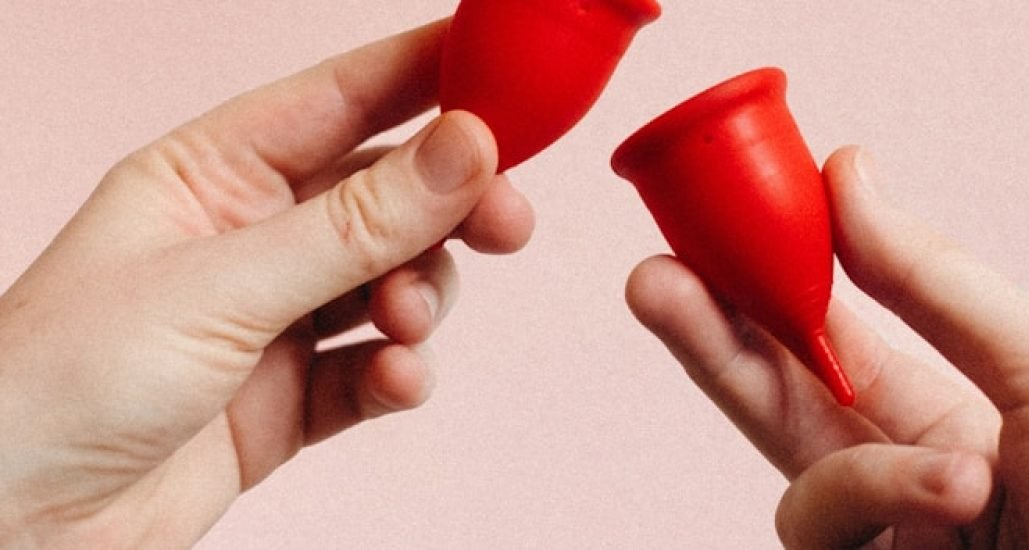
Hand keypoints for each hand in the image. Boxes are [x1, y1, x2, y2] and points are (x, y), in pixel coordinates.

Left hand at [0, 20, 533, 547]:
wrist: (12, 534)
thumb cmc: (61, 384)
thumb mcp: (222, 287)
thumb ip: (356, 224)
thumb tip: (464, 148)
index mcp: (210, 175)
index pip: (340, 98)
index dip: (428, 74)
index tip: (507, 66)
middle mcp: (249, 239)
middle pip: (386, 195)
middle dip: (450, 205)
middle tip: (505, 219)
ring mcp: (272, 321)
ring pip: (393, 282)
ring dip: (421, 297)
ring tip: (404, 324)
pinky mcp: (290, 400)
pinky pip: (375, 368)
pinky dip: (399, 372)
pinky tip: (394, 380)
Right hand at [626, 146, 1028, 547]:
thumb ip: (931, 279)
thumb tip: (848, 175)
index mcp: (950, 419)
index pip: (832, 341)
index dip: (772, 285)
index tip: (723, 226)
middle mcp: (907, 487)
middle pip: (777, 404)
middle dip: (711, 338)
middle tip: (653, 277)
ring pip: (800, 491)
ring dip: (867, 470)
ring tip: (965, 483)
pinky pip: (822, 535)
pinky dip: (882, 501)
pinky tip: (952, 509)